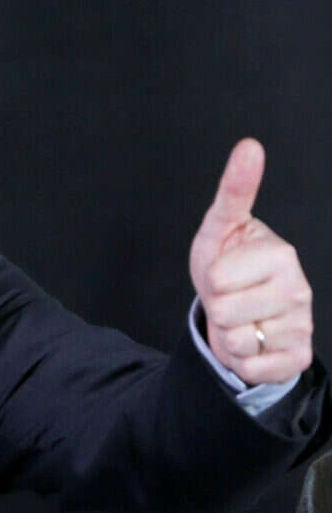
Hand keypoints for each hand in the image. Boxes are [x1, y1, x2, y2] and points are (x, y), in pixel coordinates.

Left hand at [189, 138, 312, 384]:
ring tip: (240, 318)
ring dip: (228, 333)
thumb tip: (250, 145)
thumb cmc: (227, 264)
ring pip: (236, 340)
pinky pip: (253, 367)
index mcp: (282, 254)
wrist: (234, 310)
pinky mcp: (297, 357)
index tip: (225, 271)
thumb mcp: (220, 226)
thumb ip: (234, 189)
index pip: (218, 280)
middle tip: (230, 297)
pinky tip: (252, 342)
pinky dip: (241, 360)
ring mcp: (301, 325)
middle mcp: (299, 290)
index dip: (211, 279)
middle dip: (217, 307)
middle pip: (225, 310)